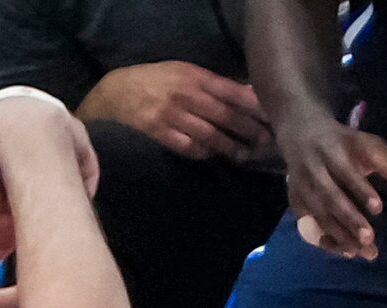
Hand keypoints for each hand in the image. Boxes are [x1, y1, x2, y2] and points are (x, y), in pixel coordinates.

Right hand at [0, 88, 98, 250]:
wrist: (24, 124)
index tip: (1, 235)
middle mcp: (29, 138)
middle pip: (27, 181)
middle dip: (21, 211)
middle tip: (22, 237)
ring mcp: (57, 136)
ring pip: (53, 177)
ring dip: (46, 201)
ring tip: (44, 227)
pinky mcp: (80, 140)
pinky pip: (81, 169)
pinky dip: (75, 187)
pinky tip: (70, 205)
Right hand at [77, 61, 270, 162]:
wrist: (115, 94)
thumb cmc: (154, 82)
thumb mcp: (182, 73)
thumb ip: (211, 84)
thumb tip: (245, 96)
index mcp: (194, 77)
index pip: (231, 92)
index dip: (253, 107)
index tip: (270, 118)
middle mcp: (185, 96)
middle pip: (224, 115)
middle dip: (248, 130)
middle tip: (265, 142)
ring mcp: (172, 117)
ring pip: (209, 135)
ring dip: (230, 146)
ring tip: (246, 154)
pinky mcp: (159, 135)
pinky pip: (189, 147)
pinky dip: (204, 152)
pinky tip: (215, 156)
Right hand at [276, 111, 386, 261]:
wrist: (301, 135)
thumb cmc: (343, 144)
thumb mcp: (367, 145)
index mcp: (332, 150)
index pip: (346, 172)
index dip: (361, 190)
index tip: (378, 208)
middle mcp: (313, 170)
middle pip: (329, 197)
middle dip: (349, 219)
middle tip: (368, 240)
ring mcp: (300, 188)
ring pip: (318, 215)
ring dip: (338, 236)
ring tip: (360, 252)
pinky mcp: (295, 202)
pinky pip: (309, 226)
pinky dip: (326, 240)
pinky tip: (345, 252)